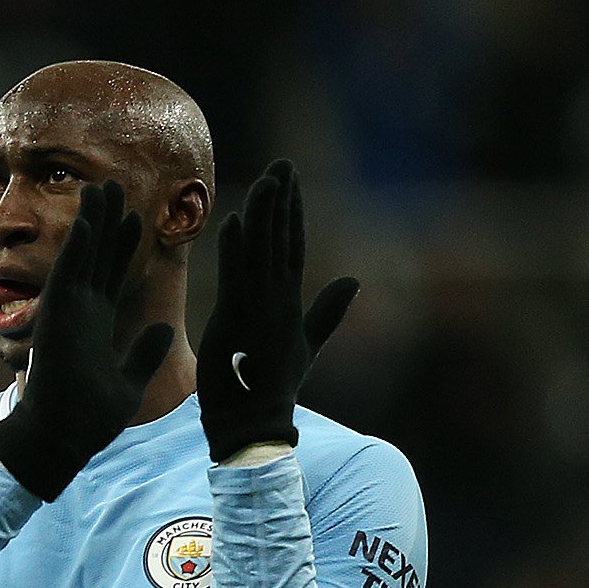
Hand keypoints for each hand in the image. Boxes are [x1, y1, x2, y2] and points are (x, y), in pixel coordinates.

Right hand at [0, 181, 175, 500]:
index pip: (111, 274)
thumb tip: (164, 329)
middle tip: (112, 186)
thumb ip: (145, 353)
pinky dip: (79, 244)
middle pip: (96, 256)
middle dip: (106, 221)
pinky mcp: (58, 316)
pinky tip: (91, 217)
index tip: (135, 217)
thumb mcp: (129, 381)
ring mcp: (67, 312)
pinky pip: (69, 271)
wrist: (62, 440)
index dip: (123, 245)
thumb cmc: (89, 420)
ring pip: (81, 255)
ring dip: (92, 221)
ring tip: (101, 187)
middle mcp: (80, 312)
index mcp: (95, 325)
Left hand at [196, 160, 357, 461]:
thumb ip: (330, 311)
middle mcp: (279, 299)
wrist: (256, 424)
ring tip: (266, 178)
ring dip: (263, 215)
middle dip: (283, 201)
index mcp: (289, 301)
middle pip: (282, 239)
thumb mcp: (307, 343)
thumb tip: (356, 280)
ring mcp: (260, 309)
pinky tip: (232, 221)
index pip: (293, 245)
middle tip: (283, 163)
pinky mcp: (237, 321)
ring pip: (262, 251)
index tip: (290, 178)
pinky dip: (235, 251)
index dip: (292, 211)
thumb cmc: (273, 387)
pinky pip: (235, 278)